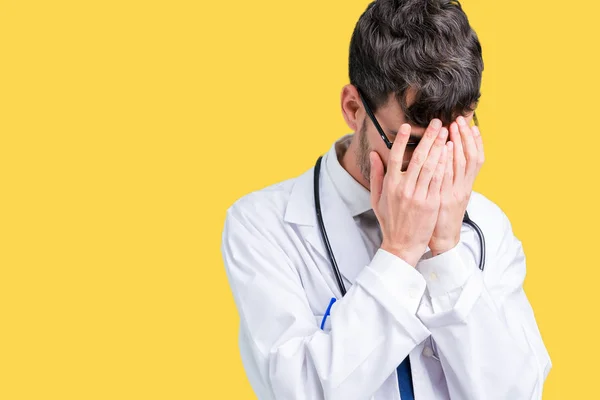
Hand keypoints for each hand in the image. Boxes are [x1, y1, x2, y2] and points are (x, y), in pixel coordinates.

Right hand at [370, 119, 451, 266]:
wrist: (401, 245)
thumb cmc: (389, 221)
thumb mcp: (377, 198)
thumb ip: (376, 174)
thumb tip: (374, 154)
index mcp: (390, 185)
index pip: (394, 157)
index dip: (401, 140)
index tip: (406, 126)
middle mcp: (404, 188)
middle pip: (418, 157)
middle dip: (428, 138)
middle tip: (436, 124)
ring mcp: (419, 196)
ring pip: (431, 166)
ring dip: (439, 147)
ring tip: (446, 133)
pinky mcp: (431, 203)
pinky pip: (439, 180)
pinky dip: (444, 164)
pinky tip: (449, 153)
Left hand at [428, 116, 484, 255]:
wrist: (441, 240)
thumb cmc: (442, 216)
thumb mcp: (450, 195)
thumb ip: (450, 177)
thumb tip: (447, 156)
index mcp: (465, 185)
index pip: (475, 158)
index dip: (475, 141)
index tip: (471, 124)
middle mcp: (464, 187)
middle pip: (470, 157)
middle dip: (465, 137)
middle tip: (461, 120)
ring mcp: (456, 193)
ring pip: (461, 165)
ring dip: (458, 144)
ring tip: (454, 127)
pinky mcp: (445, 200)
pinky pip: (447, 178)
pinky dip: (448, 162)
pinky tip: (447, 149)